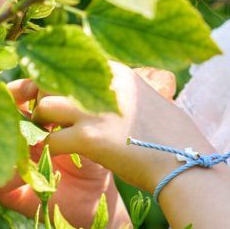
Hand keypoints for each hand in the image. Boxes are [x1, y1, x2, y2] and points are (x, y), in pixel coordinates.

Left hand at [34, 61, 203, 192]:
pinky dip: (52, 150)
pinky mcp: (89, 138)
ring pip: (45, 105)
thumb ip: (125, 96)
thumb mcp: (151, 101)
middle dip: (48, 98)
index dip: (65, 84)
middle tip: (51, 118)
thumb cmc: (177, 138)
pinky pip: (51, 140)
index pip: (76, 66)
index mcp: (119, 72)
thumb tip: (114, 103)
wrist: (186, 162)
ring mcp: (94, 110)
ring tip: (51, 135)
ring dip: (43, 122)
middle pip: (54, 80)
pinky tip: (63, 157)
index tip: (66, 100)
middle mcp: (104, 84)